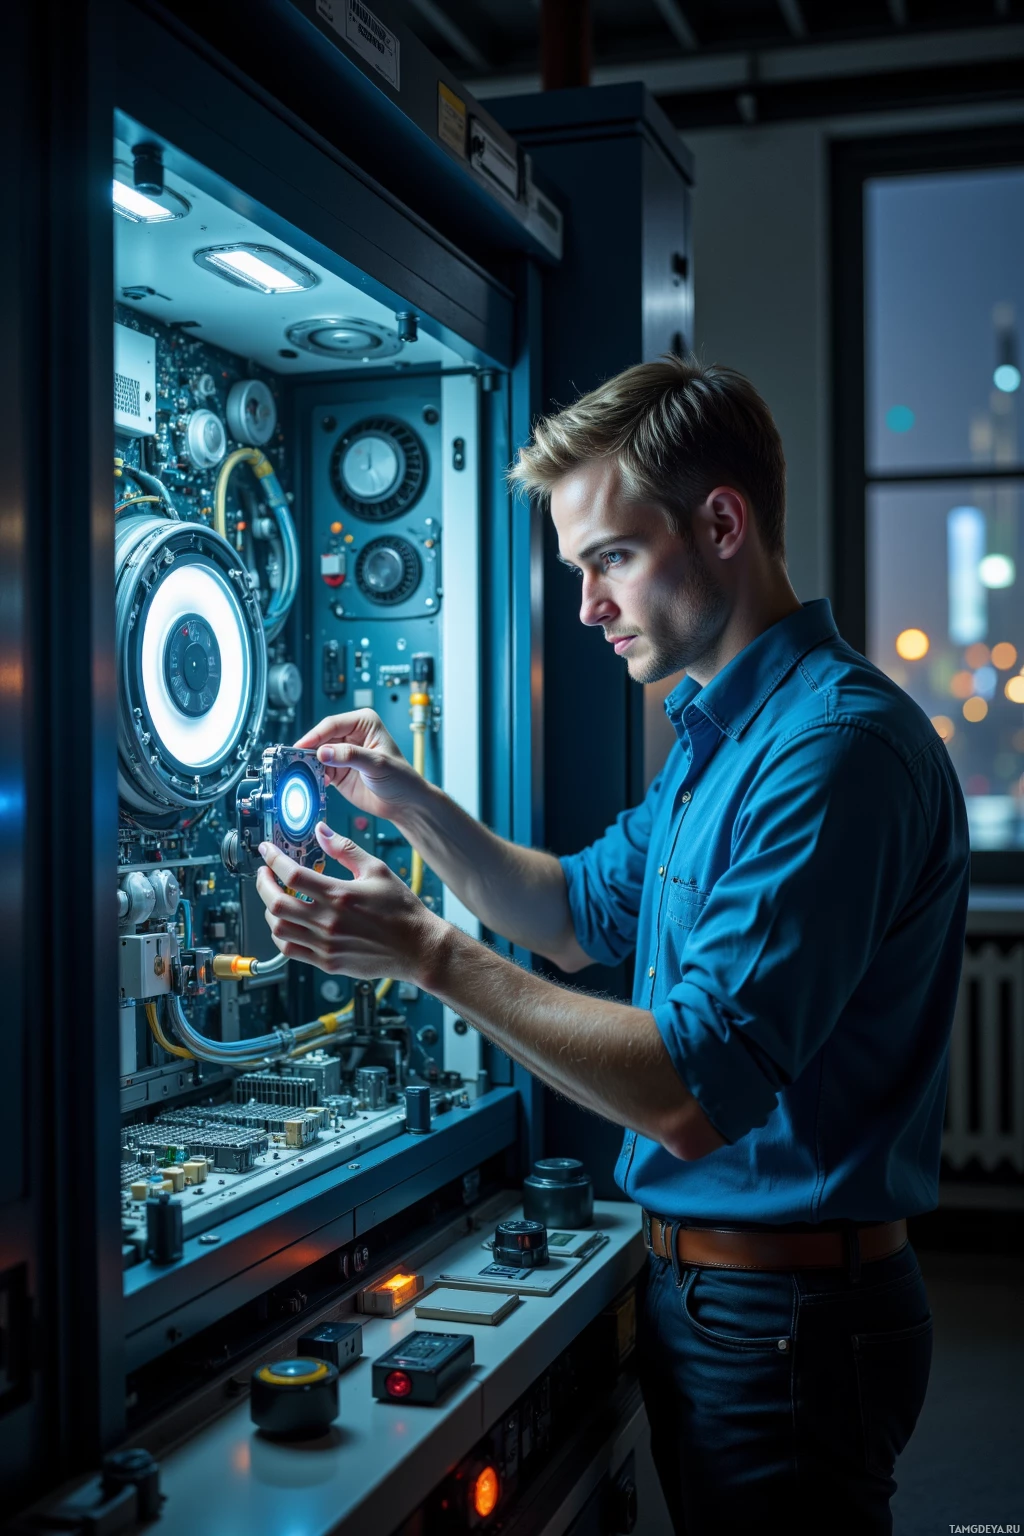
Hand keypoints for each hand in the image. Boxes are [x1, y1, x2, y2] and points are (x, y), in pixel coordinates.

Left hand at [255, 822, 447, 982]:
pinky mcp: (327, 962)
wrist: (418, 948)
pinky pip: (290, 951)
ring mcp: (325, 944)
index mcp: (339, 894)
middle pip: (276, 902)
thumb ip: (345, 849)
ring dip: (270, 910)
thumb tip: (321, 831)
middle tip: (264, 874)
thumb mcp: (376, 870)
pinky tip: (287, 924)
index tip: (267, 851)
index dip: (273, 859)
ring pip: (278, 928)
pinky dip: (281, 936)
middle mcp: (328, 921)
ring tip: (276, 899)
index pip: (292, 873)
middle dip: (263, 884)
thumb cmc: (401, 910)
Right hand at [293, 709, 424, 821]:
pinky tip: (317, 783)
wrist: (404, 803)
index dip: (315, 735)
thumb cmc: (401, 778)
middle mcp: (351, 735)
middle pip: (321, 738)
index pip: (332, 724)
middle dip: (310, 751)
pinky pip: (320, 770)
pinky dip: (315, 776)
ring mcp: (343, 753)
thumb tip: (323, 751)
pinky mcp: (338, 770)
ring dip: (311, 765)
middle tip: (297, 762)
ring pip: (317, 755)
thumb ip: (350, 756)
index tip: (301, 747)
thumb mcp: (377, 764)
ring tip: (306, 774)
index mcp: (364, 722)